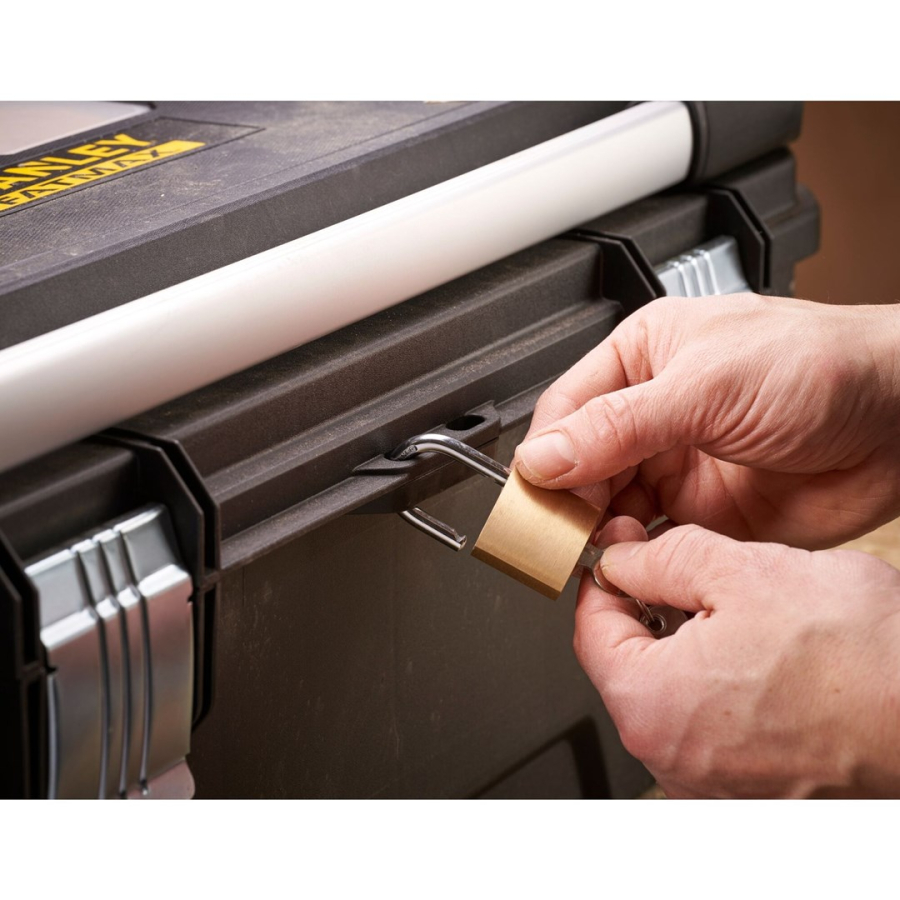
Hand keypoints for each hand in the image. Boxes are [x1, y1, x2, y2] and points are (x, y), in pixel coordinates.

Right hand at [515, 294, 899, 547]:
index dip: (546, 453)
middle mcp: (654, 411)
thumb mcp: (708, 385)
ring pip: (610, 504)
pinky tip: (630, 560)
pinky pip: (651, 537)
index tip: (534, 493)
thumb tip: (547, 456)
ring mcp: (678, 463)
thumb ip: (620, 425)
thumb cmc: (824, 366)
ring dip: (599, 530)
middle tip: (558, 532)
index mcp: (644, 358)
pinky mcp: (704, 511)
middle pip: (581, 462)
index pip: (568, 408)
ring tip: (596, 549)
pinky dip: (635, 554)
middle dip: (568, 498)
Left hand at [580, 519, 899, 797]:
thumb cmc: (860, 658)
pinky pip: (706, 721)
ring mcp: (710, 782)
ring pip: (668, 691)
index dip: (605, 577)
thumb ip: (661, 558)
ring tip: (729, 606)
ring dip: (683, 642)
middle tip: (678, 567)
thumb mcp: (741, 571)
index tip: (621, 549)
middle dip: (646, 607)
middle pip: (626, 663)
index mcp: (651, 706)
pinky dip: (716, 681)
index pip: (590, 630)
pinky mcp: (748, 787)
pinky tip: (754, 651)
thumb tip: (620, 559)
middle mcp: (670, 758)